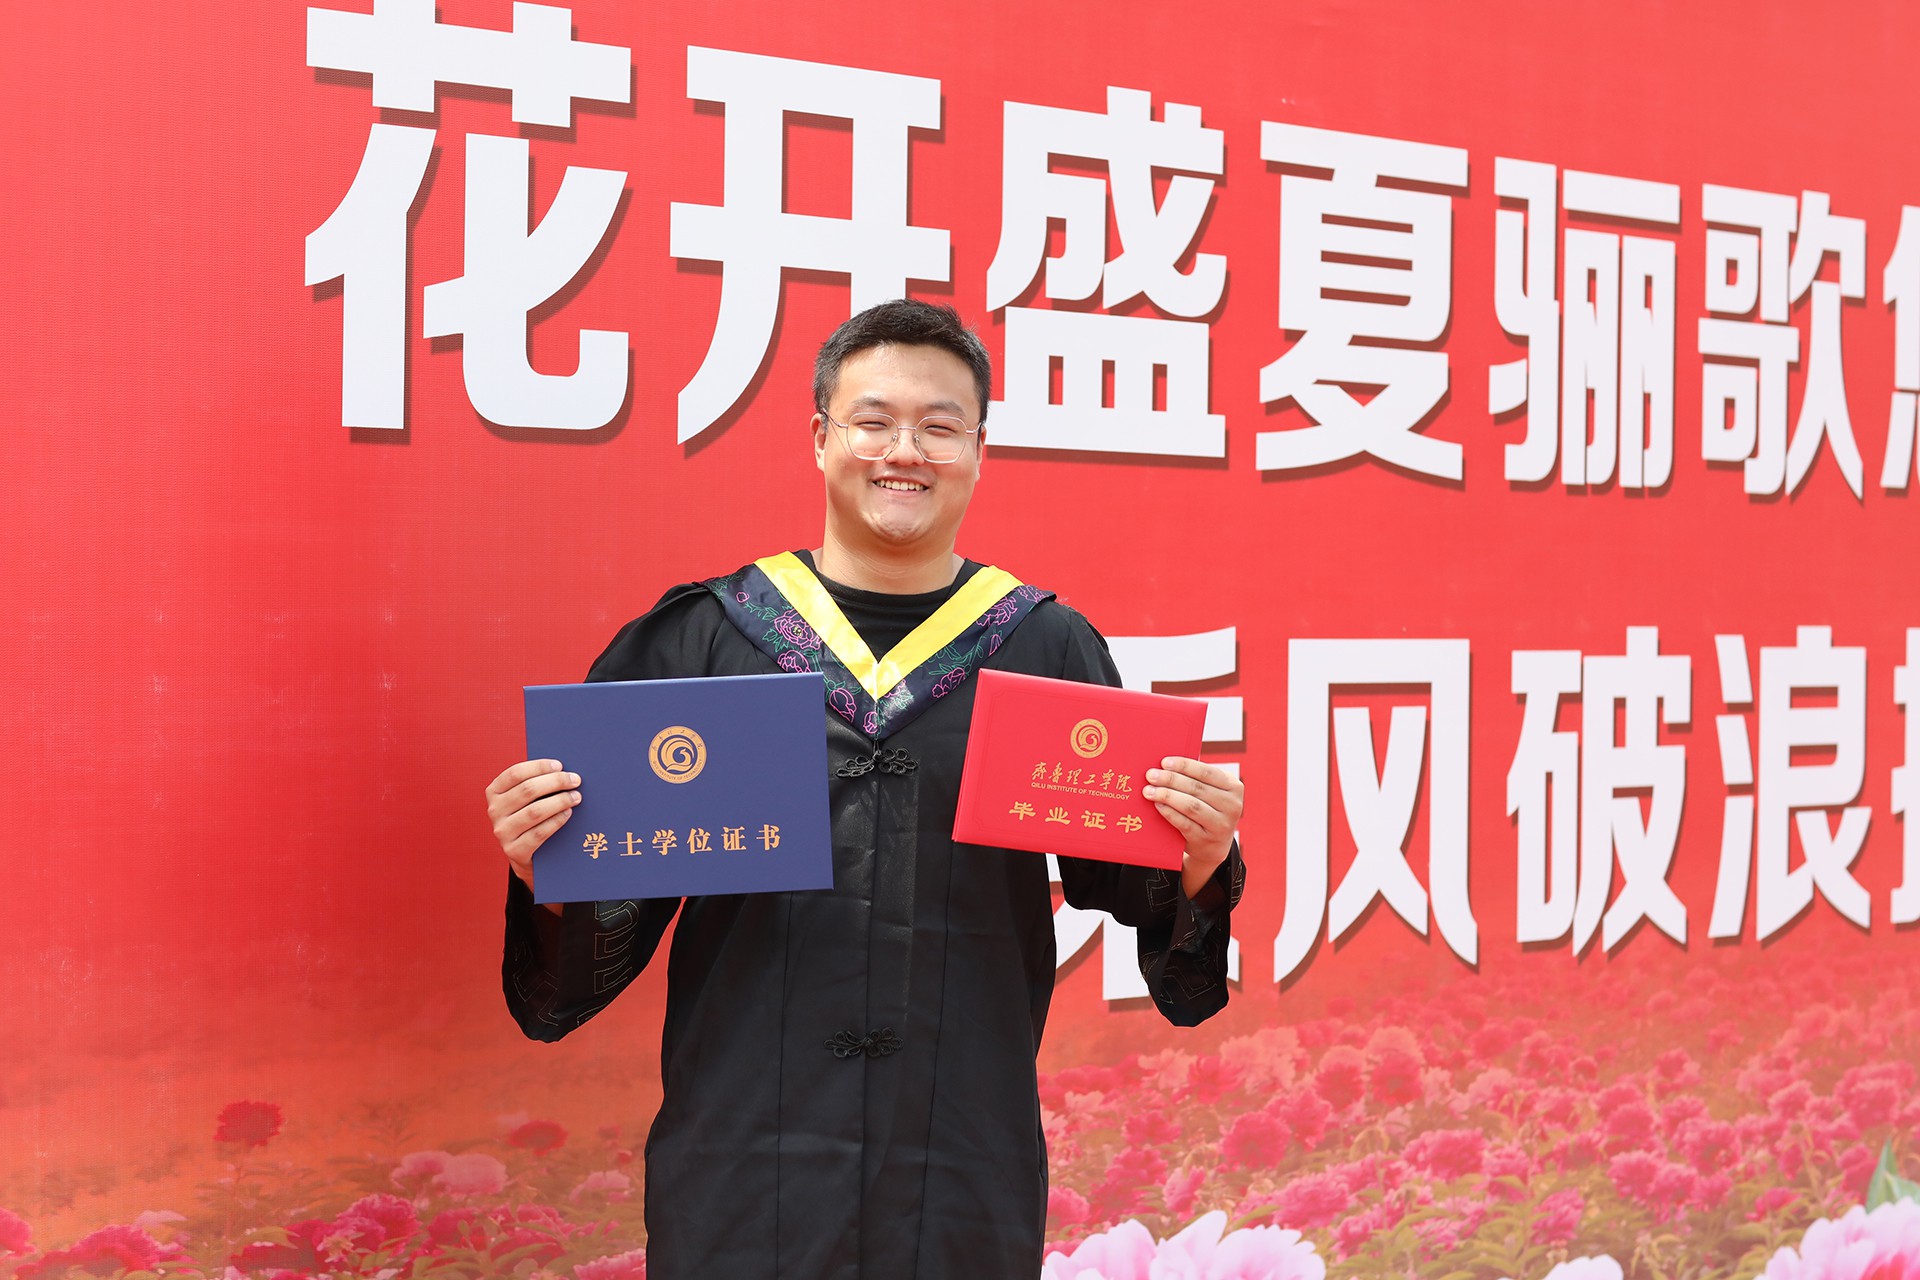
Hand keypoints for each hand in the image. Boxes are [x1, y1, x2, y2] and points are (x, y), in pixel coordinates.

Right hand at [486, 759, 580, 889]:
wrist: (525, 853)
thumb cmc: (530, 815)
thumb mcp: (526, 798)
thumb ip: (536, 782)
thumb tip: (563, 769)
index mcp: (494, 792)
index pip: (516, 773)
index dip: (539, 767)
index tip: (560, 765)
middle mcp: (494, 810)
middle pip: (528, 790)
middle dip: (556, 782)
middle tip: (575, 780)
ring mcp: (502, 831)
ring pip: (535, 811)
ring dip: (560, 801)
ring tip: (575, 797)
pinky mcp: (514, 850)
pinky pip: (539, 833)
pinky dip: (557, 821)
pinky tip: (568, 813)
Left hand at [1142, 757, 1242, 897]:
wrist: (1213, 845)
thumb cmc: (1207, 808)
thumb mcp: (1211, 792)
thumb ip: (1197, 778)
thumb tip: (1165, 764)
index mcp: (1234, 787)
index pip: (1207, 772)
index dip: (1184, 766)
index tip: (1164, 762)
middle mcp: (1232, 806)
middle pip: (1197, 788)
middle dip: (1170, 779)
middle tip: (1150, 775)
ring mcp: (1221, 825)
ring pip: (1191, 806)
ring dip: (1167, 795)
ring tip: (1149, 790)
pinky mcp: (1206, 840)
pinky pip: (1184, 823)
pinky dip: (1169, 812)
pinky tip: (1158, 804)